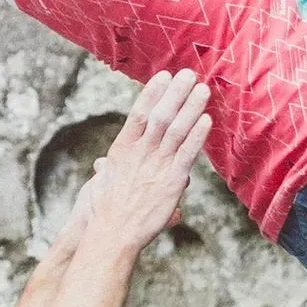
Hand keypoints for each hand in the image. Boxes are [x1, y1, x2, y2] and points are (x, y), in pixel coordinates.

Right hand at [74, 70, 212, 255]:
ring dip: (190, 107)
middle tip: (189, 74)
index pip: (138, 113)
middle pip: (160, 115)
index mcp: (122, 149)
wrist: (111, 233)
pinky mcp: (172, 182)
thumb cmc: (102, 212)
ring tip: (202, 88)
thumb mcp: (99, 185)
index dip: (152, 93)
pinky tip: (207, 119)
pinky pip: (188, 153)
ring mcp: (156, 166)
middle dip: (175, 93)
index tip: (164, 75)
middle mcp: (140, 153)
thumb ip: (106, 172)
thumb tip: (103, 167)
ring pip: (176, 129)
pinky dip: (198, 135)